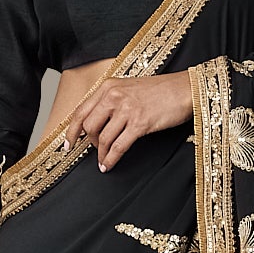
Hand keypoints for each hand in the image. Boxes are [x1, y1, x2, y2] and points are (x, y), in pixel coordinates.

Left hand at [61, 71, 193, 170]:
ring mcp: (127, 110)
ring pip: (103, 138)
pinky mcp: (140, 123)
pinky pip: (118, 146)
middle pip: (89, 126)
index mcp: (109, 87)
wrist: (185, 89)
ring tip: (103, 162)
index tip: (68, 144)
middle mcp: (114, 96)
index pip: (81, 111)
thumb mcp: (129, 88)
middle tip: (94, 151)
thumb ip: (111, 100)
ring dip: (101, 154)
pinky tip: (109, 165)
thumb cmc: (161, 90)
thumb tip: (97, 122)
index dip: (71, 130)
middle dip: (89, 143)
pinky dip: (111, 159)